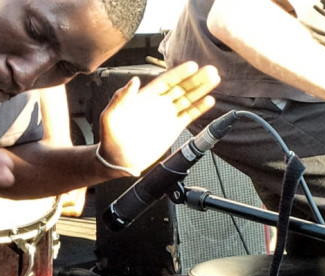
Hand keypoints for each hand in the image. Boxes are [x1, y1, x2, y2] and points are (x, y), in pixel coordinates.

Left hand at [97, 61, 219, 176]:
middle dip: (196, 79)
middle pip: (180, 87)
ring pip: (187, 99)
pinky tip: (209, 101)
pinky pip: (188, 116)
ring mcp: (166, 116)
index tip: (193, 66)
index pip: (165, 81)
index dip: (179, 74)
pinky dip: (199, 109)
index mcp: (144, 98)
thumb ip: (120, 98)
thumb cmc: (109, 138)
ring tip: (215, 78)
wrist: (117, 160)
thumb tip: (133, 81)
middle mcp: (158, 104)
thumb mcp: (110, 116)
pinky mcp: (172, 129)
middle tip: (211, 70)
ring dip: (201, 89)